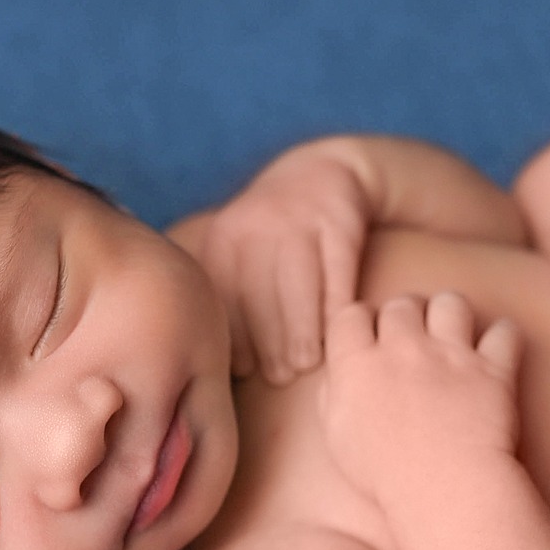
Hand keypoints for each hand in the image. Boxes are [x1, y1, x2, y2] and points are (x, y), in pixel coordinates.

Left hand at [195, 152, 369, 384]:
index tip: (244, 370)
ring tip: (304, 364)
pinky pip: (337, 273)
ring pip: (300, 285)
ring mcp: (301, 220)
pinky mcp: (340, 221)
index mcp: (225, 237)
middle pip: (261, 293)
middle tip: (278, 376)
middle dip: (268, 340)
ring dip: (302, 330)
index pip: (226, 295)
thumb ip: (225, 292)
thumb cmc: (272, 234)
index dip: (234, 336)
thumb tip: (210, 360)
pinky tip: (335, 333)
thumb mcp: (237, 246)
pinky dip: (336, 307)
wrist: (322, 173)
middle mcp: (259, 224)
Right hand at [319, 291, 523, 504]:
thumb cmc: (383, 474)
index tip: (368, 339)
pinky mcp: (493, 370)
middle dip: (405, 316)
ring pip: (451, 303)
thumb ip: (332, 395)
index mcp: (359, 364)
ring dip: (450, 315)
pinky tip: (496, 348)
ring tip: (452, 335)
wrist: (441, 489)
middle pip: (402, 304)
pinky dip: (503, 336)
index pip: (351, 314)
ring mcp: (451, 355)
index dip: (360, 324)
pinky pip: (504, 331)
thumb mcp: (337, 437)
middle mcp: (404, 348)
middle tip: (411, 339)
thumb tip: (340, 374)